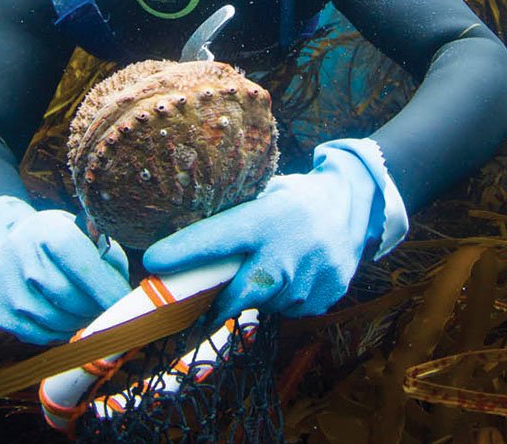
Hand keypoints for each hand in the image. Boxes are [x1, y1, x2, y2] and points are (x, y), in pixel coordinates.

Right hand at [0, 196, 130, 344]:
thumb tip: (125, 293)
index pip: (85, 267)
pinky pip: (42, 336)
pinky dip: (61, 334)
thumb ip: (109, 256)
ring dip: (80, 324)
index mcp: (49, 231)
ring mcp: (7, 286)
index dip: (109, 291)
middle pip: (72, 299)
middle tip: (109, 311)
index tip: (128, 305)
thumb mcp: (85, 234)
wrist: (13, 244)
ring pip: (58, 322)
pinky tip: (67, 320)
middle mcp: (22, 256)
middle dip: (96, 310)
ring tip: (88, 313)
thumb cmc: (61, 240)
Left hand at [142, 140, 406, 319]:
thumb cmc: (296, 199)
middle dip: (218, 304)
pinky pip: (293, 309)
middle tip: (202, 307)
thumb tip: (186, 245)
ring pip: (268, 304)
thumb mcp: (266, 197)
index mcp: (265, 218)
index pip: (216, 238)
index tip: (152, 262)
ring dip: (259, 296)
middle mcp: (287, 250)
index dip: (182, 252)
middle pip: (240, 293)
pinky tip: (295, 275)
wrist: (355, 203)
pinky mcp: (327, 293)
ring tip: (271, 269)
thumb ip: (236, 221)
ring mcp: (311, 275)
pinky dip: (286, 298)